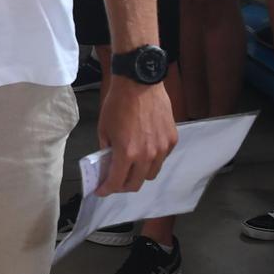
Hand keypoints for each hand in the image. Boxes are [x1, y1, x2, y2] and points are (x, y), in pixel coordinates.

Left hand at [94, 78, 175, 194]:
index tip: (102, 191)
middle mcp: (147, 155)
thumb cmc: (118, 104)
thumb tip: (107, 163)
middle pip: (136, 184)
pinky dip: (153, 159)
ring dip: (140, 174)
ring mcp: (162, 148)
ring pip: (152, 173)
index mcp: (127, 153)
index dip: (107, 190)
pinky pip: (162, 158)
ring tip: (132, 166)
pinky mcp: (172, 139)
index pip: (117, 182)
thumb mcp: (104, 128)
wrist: (140, 82)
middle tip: (116, 180)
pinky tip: (145, 150)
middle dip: (123, 186)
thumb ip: (106, 150)